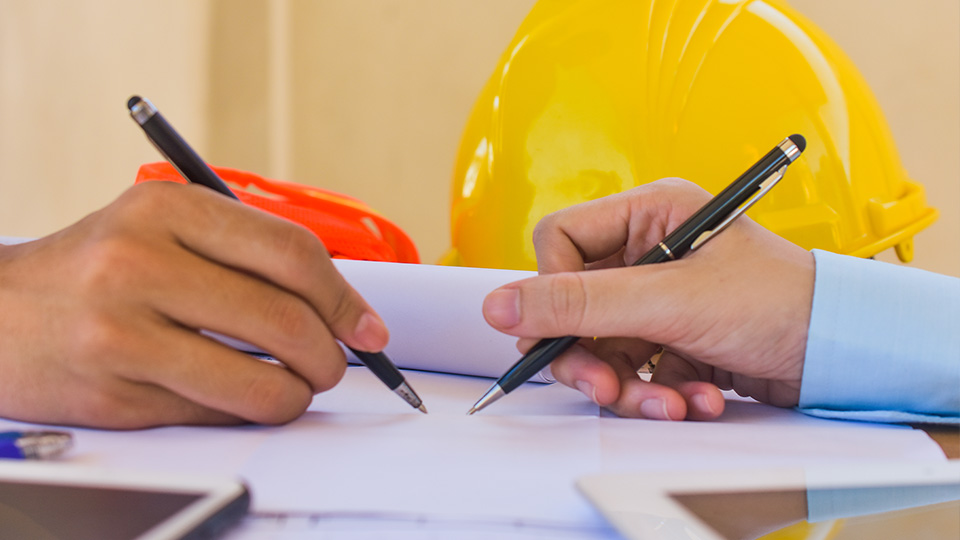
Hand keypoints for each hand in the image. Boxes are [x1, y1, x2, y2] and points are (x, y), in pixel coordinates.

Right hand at [0, 181, 388, 427]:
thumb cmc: (97, 267)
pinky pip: (216, 415)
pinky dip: (247, 412)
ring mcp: (123, 334)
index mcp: (167, 208)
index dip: (346, 298)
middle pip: (284, 320)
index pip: (292, 253)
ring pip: (259, 383)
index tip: (369, 327)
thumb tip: (341, 306)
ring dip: (297, 395)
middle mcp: (141, 264)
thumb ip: (246, 250)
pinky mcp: (114, 395)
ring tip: (296, 388)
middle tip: (336, 365)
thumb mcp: (165, 225)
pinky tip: (242, 398)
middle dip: (332, 355)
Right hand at [482, 178, 813, 419]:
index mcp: (648, 214)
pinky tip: (692, 398)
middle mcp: (647, 253)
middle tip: (604, 387)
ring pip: (600, 347)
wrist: (842, 354)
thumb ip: (580, 305)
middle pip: (574, 304)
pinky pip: (633, 370)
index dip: (552, 289)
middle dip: (588, 355)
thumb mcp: (669, 301)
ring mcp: (658, 300)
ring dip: (627, 385)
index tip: (561, 331)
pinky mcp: (672, 339)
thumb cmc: (779, 301)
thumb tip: (499, 306)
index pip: (560, 241)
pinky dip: (655, 392)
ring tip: (667, 403)